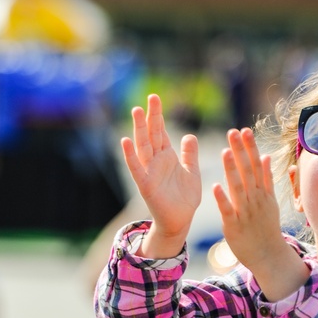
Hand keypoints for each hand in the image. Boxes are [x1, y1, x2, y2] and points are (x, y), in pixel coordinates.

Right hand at [121, 94, 200, 257]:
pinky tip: (124, 141)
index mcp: (167, 156)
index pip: (160, 131)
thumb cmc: (185, 198)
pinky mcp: (145, 185)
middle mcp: (156, 161)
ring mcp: (149, 171)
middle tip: (151, 98)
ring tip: (136, 111)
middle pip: (151, 134)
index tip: (155, 98)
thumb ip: (190, 155)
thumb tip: (189, 135)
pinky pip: (136, 168)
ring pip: (142, 146)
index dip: (158, 116)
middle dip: (151, 116)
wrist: (181, 220)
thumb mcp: (192, 172)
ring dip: (139, 129)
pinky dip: (129, 155)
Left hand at [214, 128, 307, 300]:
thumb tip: (266, 156)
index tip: (244, 130)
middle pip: (247, 171)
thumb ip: (266, 179)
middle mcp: (255, 199)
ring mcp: (245, 212)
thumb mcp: (270, 202)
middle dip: (240, 151)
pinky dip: (222, 198)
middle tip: (233, 132)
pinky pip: (227, 210)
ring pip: (238, 187)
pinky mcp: (234, 225)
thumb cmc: (266, 228)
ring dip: (231, 169)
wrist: (269, 256)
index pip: (256, 165)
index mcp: (263, 192)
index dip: (250, 147)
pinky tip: (215, 185)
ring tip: (224, 151)